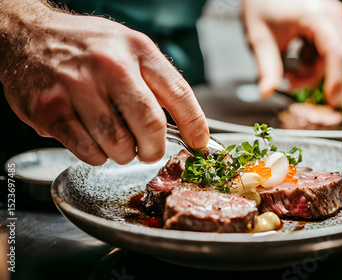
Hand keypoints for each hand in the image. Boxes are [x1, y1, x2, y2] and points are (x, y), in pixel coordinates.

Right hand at [0, 0, 208, 164]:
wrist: (27, 35)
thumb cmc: (85, 46)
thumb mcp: (128, 47)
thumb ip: (156, 80)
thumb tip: (187, 124)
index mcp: (137, 49)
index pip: (179, 93)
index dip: (195, 126)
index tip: (200, 144)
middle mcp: (110, 65)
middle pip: (151, 125)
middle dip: (155, 149)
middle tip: (150, 151)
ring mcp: (78, 87)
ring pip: (119, 144)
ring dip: (124, 154)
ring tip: (118, 142)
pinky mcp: (51, 109)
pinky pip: (88, 151)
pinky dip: (97, 156)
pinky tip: (93, 141)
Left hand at [242, 0, 341, 106]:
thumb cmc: (262, 2)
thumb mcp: (259, 37)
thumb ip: (267, 67)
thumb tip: (267, 92)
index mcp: (315, 16)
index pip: (334, 51)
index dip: (336, 79)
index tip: (331, 99)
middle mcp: (332, 15)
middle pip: (340, 59)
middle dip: (316, 77)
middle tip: (291, 83)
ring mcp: (333, 18)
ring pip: (336, 59)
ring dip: (314, 71)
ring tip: (288, 71)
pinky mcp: (331, 24)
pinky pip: (331, 52)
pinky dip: (315, 62)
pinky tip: (296, 59)